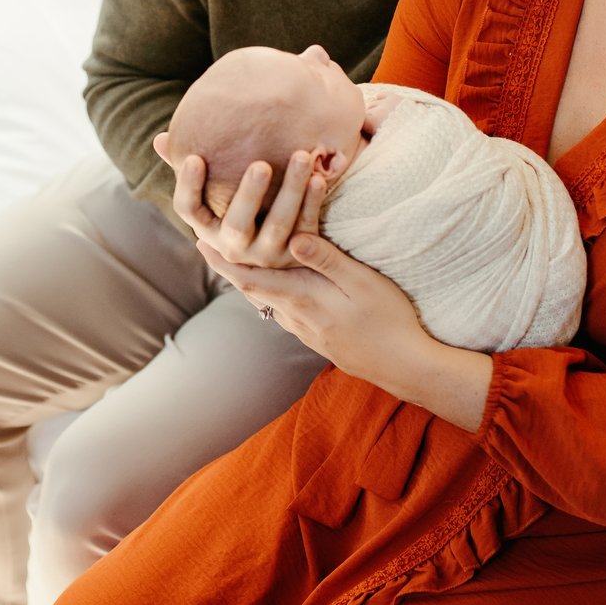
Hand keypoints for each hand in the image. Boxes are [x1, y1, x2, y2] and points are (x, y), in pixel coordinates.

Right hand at [153, 130, 324, 268]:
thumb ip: (188, 170)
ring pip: (278, 226)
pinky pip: (306, 227)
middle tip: (261, 164)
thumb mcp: (212, 198)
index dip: (189, 186)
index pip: (188, 210)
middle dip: (249, 194)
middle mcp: (233, 246)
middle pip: (237, 224)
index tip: (195, 158)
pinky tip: (320, 177)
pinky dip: (313, 202)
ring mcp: (266, 254)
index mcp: (207, 228)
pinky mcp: (297, 254)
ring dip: (291, 191)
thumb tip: (160, 139)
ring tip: (303, 156)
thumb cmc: (237, 211)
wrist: (279, 261)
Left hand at [194, 232, 428, 385]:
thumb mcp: (363, 282)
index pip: (251, 277)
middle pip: (251, 290)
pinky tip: (274, 288)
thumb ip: (327, 260)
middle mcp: (295, 316)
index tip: (202, 242)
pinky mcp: (316, 338)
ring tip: (234, 262)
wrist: (403, 367)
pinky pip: (281, 311)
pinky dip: (268, 294)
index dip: (224, 260)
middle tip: (207, 246)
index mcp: (302, 298)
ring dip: (247, 281)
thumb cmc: (389, 319)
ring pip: (265, 302)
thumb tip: (292, 237)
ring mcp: (304, 331)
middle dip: (228, 267)